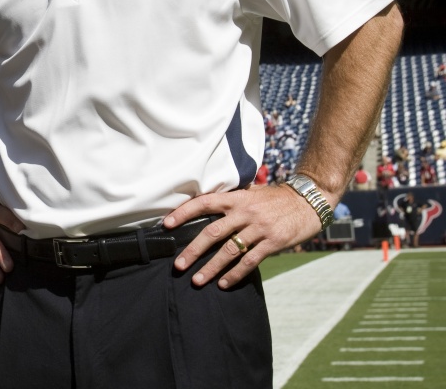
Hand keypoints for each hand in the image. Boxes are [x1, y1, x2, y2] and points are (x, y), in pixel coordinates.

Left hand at [164, 184, 322, 288]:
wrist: (309, 201)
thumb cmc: (276, 198)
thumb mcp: (252, 193)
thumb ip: (232, 201)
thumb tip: (206, 208)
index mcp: (236, 198)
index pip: (204, 203)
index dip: (184, 213)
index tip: (167, 225)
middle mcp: (245, 212)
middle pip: (212, 232)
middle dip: (193, 250)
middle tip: (178, 265)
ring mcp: (259, 228)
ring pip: (229, 250)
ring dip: (211, 267)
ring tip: (197, 280)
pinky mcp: (273, 242)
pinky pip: (250, 261)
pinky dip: (235, 274)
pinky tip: (224, 284)